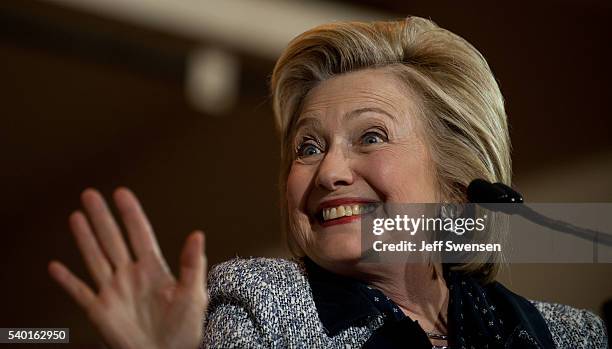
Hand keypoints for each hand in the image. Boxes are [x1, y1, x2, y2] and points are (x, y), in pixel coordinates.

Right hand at [48, 187, 206, 348]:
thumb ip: (192, 264)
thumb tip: (198, 234)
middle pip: (112, 239)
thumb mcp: (193, 294)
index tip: (121, 193)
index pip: (139, 233)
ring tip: (76, 216)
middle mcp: (131, 276)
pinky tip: (56, 267)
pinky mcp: (101, 311)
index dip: (130, 213)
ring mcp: (114, 292)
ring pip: (95, 258)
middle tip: (90, 195)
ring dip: (84, 238)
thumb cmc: (187, 329)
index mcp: (154, 269)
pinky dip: (67, 281)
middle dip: (101, 217)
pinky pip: (80, 292)